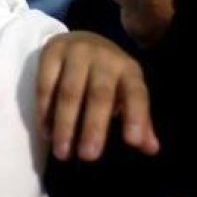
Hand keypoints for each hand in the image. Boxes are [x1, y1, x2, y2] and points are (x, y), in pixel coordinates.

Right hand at [36, 31, 159, 160]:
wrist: (81, 40)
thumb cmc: (106, 77)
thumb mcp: (126, 93)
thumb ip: (138, 121)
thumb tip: (151, 149)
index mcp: (128, 70)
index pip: (136, 93)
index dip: (136, 116)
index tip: (133, 142)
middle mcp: (105, 58)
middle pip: (99, 95)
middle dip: (94, 126)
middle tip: (89, 156)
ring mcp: (76, 52)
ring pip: (69, 92)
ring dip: (65, 124)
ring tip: (62, 152)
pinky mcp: (51, 52)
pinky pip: (46, 85)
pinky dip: (45, 111)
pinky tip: (46, 133)